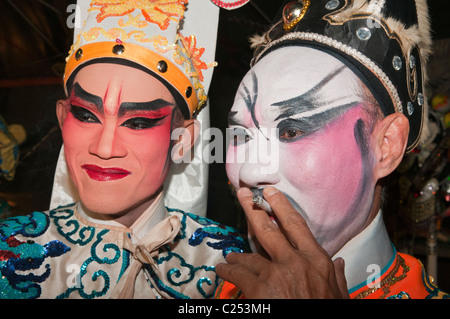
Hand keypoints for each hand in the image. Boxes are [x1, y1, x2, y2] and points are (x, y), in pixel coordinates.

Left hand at [215, 186, 348, 298]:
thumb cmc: (326, 314)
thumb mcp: (339, 297)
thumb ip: (338, 278)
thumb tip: (338, 262)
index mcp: (317, 261)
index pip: (297, 226)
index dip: (282, 206)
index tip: (271, 193)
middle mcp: (296, 262)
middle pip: (270, 229)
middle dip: (254, 209)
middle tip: (243, 195)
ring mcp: (276, 274)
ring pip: (250, 255)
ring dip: (237, 255)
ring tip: (230, 257)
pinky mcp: (260, 289)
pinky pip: (238, 273)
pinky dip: (228, 270)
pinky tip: (223, 269)